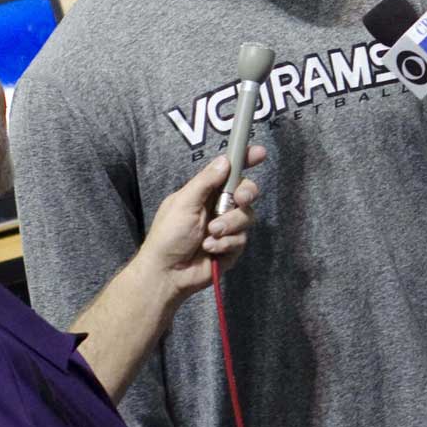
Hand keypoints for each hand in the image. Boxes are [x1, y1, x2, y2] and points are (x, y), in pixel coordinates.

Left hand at [132, 149, 265, 302]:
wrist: (168, 272)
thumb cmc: (168, 236)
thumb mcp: (183, 203)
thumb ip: (205, 182)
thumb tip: (225, 161)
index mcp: (205, 193)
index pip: (229, 172)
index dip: (245, 161)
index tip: (259, 153)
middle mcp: (219, 207)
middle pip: (247, 192)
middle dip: (246, 194)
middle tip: (238, 200)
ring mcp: (228, 227)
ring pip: (247, 217)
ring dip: (228, 226)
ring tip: (209, 235)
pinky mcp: (232, 246)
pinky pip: (242, 239)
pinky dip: (226, 244)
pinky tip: (210, 249)